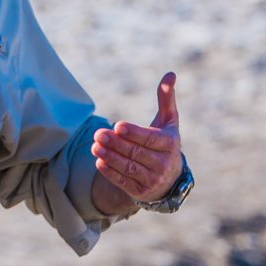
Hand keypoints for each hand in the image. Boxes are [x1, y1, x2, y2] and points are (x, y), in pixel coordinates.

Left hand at [90, 73, 182, 213]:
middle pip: (136, 153)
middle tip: (98, 133)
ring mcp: (153, 180)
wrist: (168, 178)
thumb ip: (167, 99)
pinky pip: (123, 181)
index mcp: (170, 144)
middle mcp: (164, 164)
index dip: (134, 133)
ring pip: (128, 167)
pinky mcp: (140, 191)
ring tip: (94, 145)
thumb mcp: (168, 121)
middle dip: (116, 143)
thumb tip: (170, 74)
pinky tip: (98, 160)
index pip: (151, 138)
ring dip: (110, 157)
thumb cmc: (164, 142)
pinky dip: (110, 172)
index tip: (117, 125)